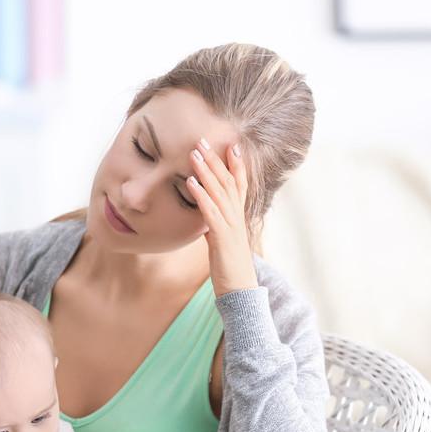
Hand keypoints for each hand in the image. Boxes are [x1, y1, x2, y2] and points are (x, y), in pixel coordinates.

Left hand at [185, 138, 258, 296]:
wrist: (240, 291)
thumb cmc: (230, 268)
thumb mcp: (223, 241)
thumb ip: (216, 226)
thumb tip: (206, 217)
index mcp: (239, 216)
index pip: (240, 184)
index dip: (236, 164)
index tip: (230, 144)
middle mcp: (237, 216)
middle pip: (227, 181)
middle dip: (215, 159)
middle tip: (203, 139)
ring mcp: (230, 225)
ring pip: (218, 191)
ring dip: (205, 170)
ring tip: (194, 152)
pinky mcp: (221, 237)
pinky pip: (209, 211)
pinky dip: (200, 195)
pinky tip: (190, 182)